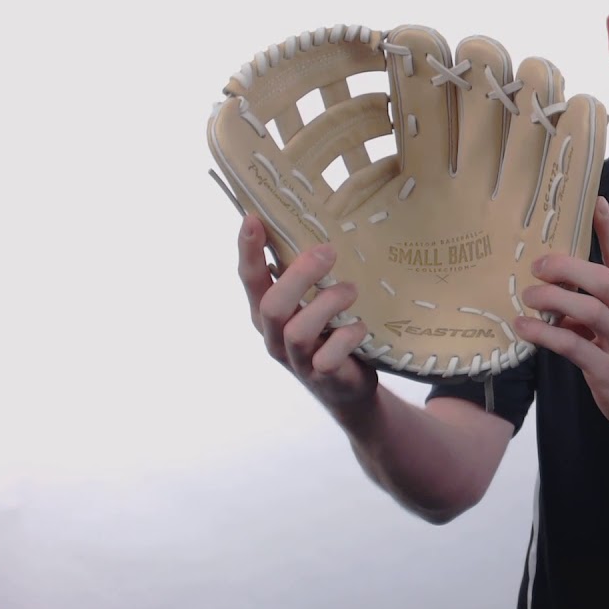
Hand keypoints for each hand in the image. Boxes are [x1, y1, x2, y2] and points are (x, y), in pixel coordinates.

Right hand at [237, 215, 378, 418]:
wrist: (348, 389)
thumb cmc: (328, 335)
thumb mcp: (311, 303)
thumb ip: (304, 276)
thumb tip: (315, 228)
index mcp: (266, 313)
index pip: (250, 280)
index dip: (248, 251)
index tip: (253, 219)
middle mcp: (274, 336)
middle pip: (272, 305)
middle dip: (299, 276)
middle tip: (328, 252)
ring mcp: (296, 360)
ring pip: (298, 331)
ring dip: (328, 304)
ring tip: (351, 291)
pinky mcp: (322, 377)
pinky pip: (328, 358)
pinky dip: (347, 337)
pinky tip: (360, 327)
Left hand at [514, 197, 608, 445]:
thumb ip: (592, 312)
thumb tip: (555, 302)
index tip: (596, 201)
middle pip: (604, 280)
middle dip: (568, 268)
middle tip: (538, 266)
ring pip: (591, 310)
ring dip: (554, 299)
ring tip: (527, 297)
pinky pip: (575, 347)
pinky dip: (546, 335)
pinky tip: (526, 329)